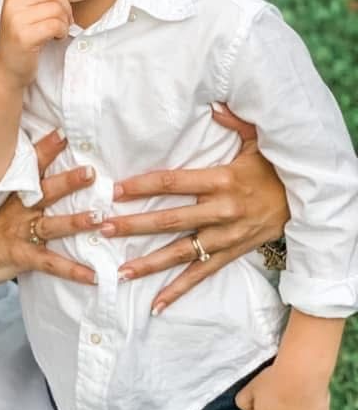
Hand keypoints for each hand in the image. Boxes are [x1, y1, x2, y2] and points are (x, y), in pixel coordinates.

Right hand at [0, 0, 72, 87]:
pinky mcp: (25, 35)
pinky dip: (61, 32)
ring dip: (64, 22)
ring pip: (57, 8)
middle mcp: (11, 4)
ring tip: (57, 30)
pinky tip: (55, 38)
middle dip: (65, 6)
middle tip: (62, 19)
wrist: (8, 70)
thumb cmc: (22, 41)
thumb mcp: (21, 14)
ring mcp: (16, 19)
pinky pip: (55, 24)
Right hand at [0, 129, 99, 290]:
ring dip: (75, 221)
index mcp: (15, 194)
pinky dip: (73, 271)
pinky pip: (51, 264)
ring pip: (52, 226)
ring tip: (97, 217)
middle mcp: (19, 210)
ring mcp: (21, 233)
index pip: (32, 167)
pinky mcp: (22, 257)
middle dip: (69, 181)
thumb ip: (23, 188)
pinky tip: (93, 275)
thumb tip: (48, 171)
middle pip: (46, 192)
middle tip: (90, 172)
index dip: (46, 149)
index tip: (63, 133)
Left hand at [99, 105, 288, 312]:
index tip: (116, 190)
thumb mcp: (257, 141)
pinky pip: (201, 274)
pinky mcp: (232, 254)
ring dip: (149, 263)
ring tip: (120, 271)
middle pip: (170, 219)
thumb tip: (214, 105)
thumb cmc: (272, 168)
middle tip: (104, 227)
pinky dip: (178, 290)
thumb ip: (233, 122)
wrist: (305, 201)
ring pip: (181, 252)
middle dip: (134, 224)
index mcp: (221, 180)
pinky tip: (156, 304)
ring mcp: (225, 237)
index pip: (173, 182)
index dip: (143, 186)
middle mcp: (221, 211)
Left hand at [234, 361, 330, 409]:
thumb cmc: (272, 380)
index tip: (269, 392)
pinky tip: (310, 392)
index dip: (265, 405)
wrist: (299, 375)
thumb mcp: (249, 387)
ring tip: (298, 390)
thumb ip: (243, 401)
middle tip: (283, 391)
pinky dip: (314, 408)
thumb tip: (244, 408)